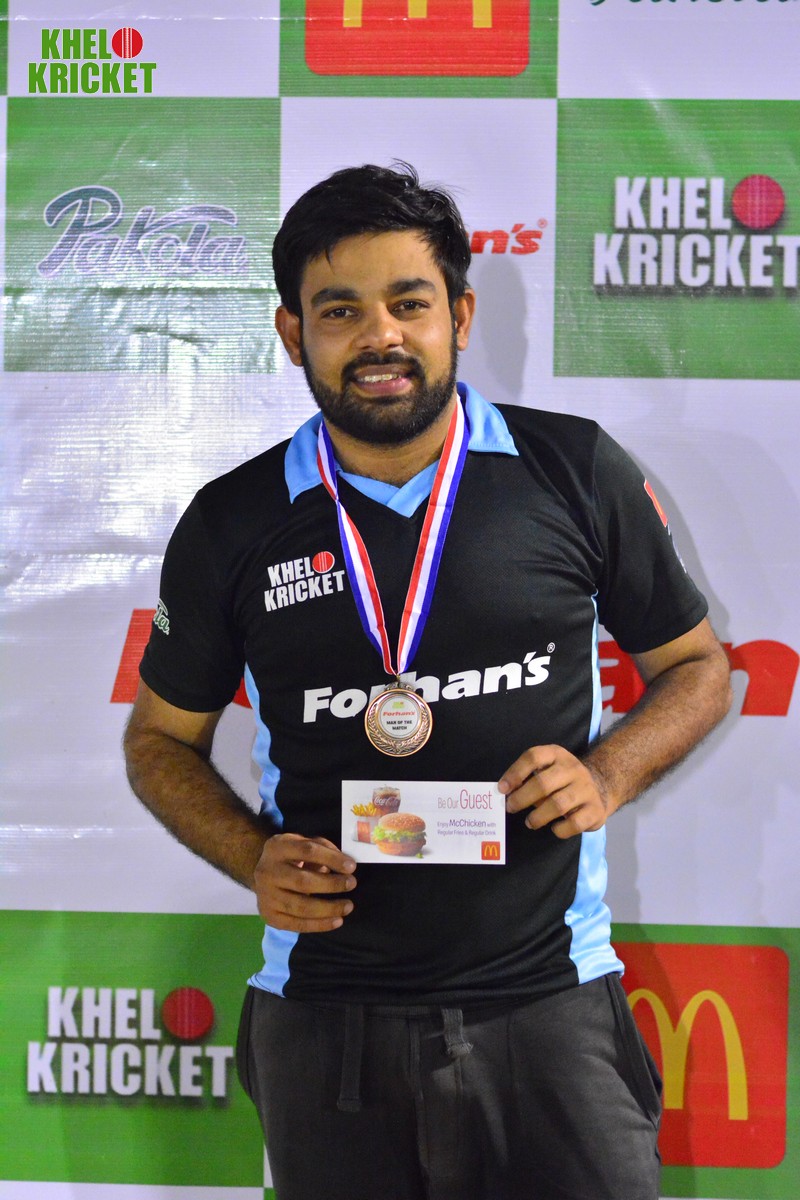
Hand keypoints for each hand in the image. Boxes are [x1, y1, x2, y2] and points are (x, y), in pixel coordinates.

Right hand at [254, 833, 356, 932]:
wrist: (261, 874)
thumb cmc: (290, 857)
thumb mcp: (303, 843)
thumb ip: (323, 849)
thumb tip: (345, 865)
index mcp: (277, 847)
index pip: (307, 851)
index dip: (331, 858)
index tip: (351, 866)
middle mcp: (267, 872)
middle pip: (302, 881)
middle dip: (331, 884)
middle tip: (351, 884)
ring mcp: (266, 896)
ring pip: (300, 906)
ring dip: (328, 908)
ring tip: (348, 906)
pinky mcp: (269, 916)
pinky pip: (296, 924)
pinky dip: (319, 925)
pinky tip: (337, 921)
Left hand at [498, 745, 613, 839]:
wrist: (600, 787)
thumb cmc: (562, 780)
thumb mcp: (547, 770)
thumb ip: (527, 778)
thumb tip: (507, 793)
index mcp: (557, 754)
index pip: (533, 757)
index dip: (515, 773)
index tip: (502, 789)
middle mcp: (573, 769)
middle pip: (543, 783)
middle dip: (522, 798)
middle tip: (511, 808)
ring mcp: (586, 789)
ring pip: (558, 805)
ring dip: (538, 817)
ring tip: (530, 822)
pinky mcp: (595, 810)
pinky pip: (574, 823)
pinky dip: (559, 829)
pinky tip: (554, 828)